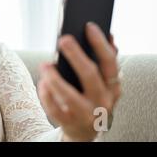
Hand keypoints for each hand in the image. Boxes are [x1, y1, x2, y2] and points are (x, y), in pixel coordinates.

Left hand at [37, 22, 120, 140]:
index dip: (100, 44)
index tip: (89, 26)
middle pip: (90, 75)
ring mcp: (86, 114)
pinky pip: (54, 107)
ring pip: (69, 95)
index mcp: (113, 87)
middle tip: (63, 39)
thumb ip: (105, 62)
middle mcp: (103, 101)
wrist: (84, 130)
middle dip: (76, 56)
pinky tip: (43, 82)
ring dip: (55, 78)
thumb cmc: (91, 97)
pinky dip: (46, 93)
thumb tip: (109, 36)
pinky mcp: (69, 122)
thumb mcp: (103, 82)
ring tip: (45, 65)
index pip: (110, 62)